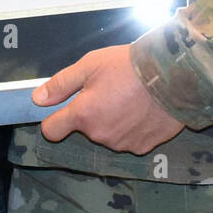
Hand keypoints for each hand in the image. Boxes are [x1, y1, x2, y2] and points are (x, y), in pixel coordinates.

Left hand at [34, 44, 185, 153]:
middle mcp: (100, 135)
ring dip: (114, 121)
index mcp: (83, 115)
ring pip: (108, 135)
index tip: (63, 110)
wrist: (174, 77)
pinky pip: (130, 140)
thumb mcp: (90, 65)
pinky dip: (133, 128)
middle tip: (110, 91)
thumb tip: (38, 99)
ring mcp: (122, 144)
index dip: (54, 119)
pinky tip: (144, 110)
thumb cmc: (129, 66)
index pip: (52, 130)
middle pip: (86, 129)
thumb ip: (61, 84)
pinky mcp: (144, 148)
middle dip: (92, 113)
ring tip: (131, 99)